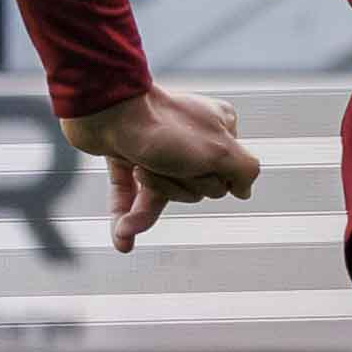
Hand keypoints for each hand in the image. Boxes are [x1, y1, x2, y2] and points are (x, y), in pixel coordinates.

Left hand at [57, 82, 258, 251]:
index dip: (211, 181)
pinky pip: (129, 197)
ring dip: (149, 195)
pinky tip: (122, 240)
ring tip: (139, 170)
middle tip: (164, 161)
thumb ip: (245, 172)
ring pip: (161, 195)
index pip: (227, 178)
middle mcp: (191, 138)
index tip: (201, 165)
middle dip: (176, 186)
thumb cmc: (164, 128)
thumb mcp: (221, 151)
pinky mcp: (127, 157)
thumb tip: (243, 192)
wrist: (106, 111)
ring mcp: (158, 148)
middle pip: (194, 189)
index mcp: (219, 129)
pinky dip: (125, 218)